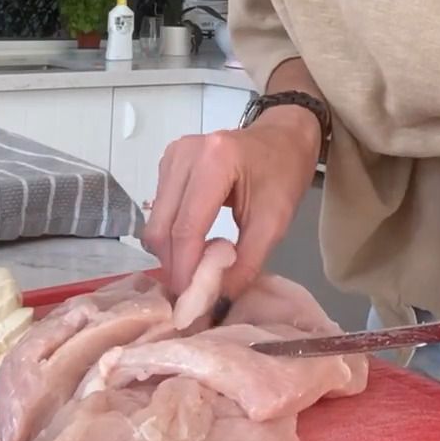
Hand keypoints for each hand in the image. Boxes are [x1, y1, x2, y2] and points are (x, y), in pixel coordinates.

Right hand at [142, 106, 319, 299]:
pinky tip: (194, 245)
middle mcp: (185, 154)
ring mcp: (173, 155)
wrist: (282, 137)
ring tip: (197, 270)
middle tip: (193, 293)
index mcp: (214, 161)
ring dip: (171, 252)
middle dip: (174, 266)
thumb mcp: (274, 224)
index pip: (186, 228)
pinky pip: (159, 209)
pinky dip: (172, 234)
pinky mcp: (168, 161)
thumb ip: (244, 264)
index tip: (191, 303)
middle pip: (162, 227)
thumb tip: (213, 300)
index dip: (184, 270)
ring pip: (156, 221)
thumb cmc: (283, 175)